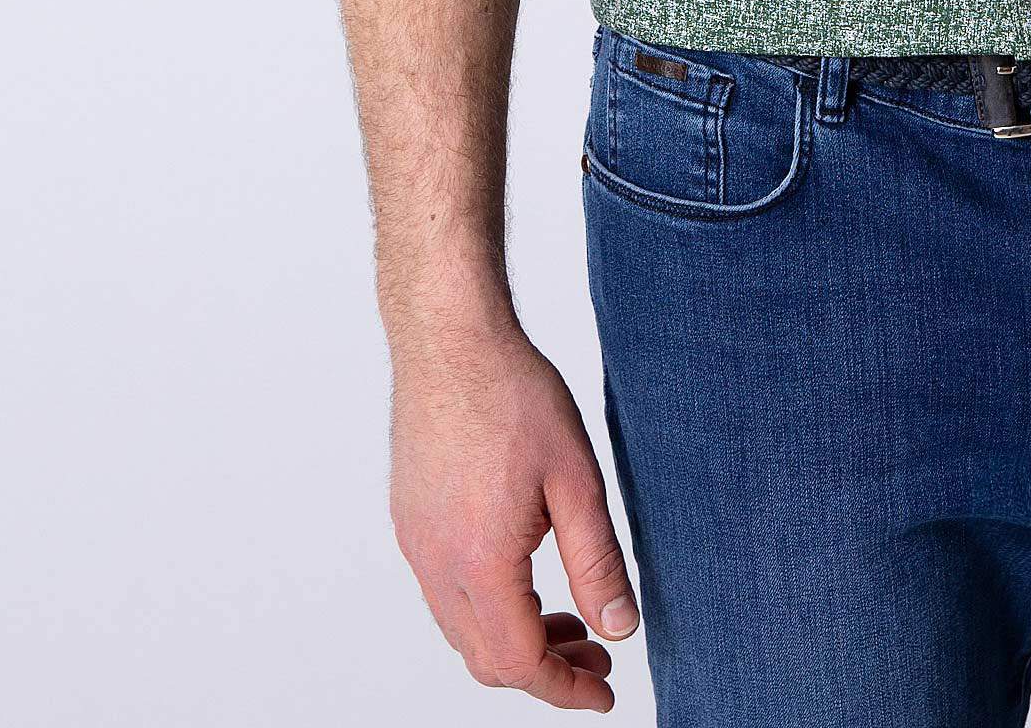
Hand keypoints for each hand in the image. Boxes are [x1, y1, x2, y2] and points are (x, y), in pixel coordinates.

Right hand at [389, 317, 637, 707]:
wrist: (450, 339)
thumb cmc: (512, 394)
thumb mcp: (576, 479)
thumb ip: (598, 561)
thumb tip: (620, 628)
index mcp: (480, 561)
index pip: (520, 661)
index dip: (565, 688)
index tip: (603, 691)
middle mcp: (436, 563)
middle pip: (487, 658)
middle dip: (545, 668)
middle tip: (596, 652)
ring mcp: (416, 543)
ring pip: (462, 629)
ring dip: (514, 638)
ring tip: (568, 616)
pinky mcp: (410, 521)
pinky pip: (445, 593)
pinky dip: (487, 606)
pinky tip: (524, 574)